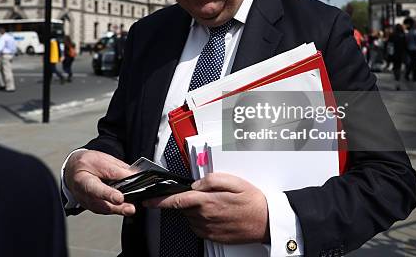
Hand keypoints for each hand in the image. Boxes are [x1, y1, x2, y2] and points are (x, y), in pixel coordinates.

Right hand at [64, 150, 135, 215]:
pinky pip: (107, 210)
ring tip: (131, 209)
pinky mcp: (95, 207)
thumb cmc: (86, 164)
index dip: (108, 194)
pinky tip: (127, 207)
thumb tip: (133, 175)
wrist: (74, 170)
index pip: (95, 188)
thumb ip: (116, 169)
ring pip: (105, 209)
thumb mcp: (100, 160)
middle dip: (117, 208)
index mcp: (83, 180)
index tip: (119, 198)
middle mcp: (84, 196)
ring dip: (119, 210)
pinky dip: (118, 209)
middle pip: (101, 204)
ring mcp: (89, 204)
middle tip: (130, 208)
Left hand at [144, 173, 268, 243]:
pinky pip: (198, 226)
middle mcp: (205, 217)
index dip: (160, 200)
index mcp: (207, 201)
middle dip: (187, 199)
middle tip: (206, 194)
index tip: (148, 200)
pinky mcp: (212, 237)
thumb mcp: (235, 181)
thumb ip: (212, 179)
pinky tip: (216, 213)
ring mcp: (208, 229)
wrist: (266, 222)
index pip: (176, 200)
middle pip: (184, 207)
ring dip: (195, 209)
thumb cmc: (252, 201)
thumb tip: (196, 183)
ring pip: (190, 216)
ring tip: (216, 203)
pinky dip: (201, 219)